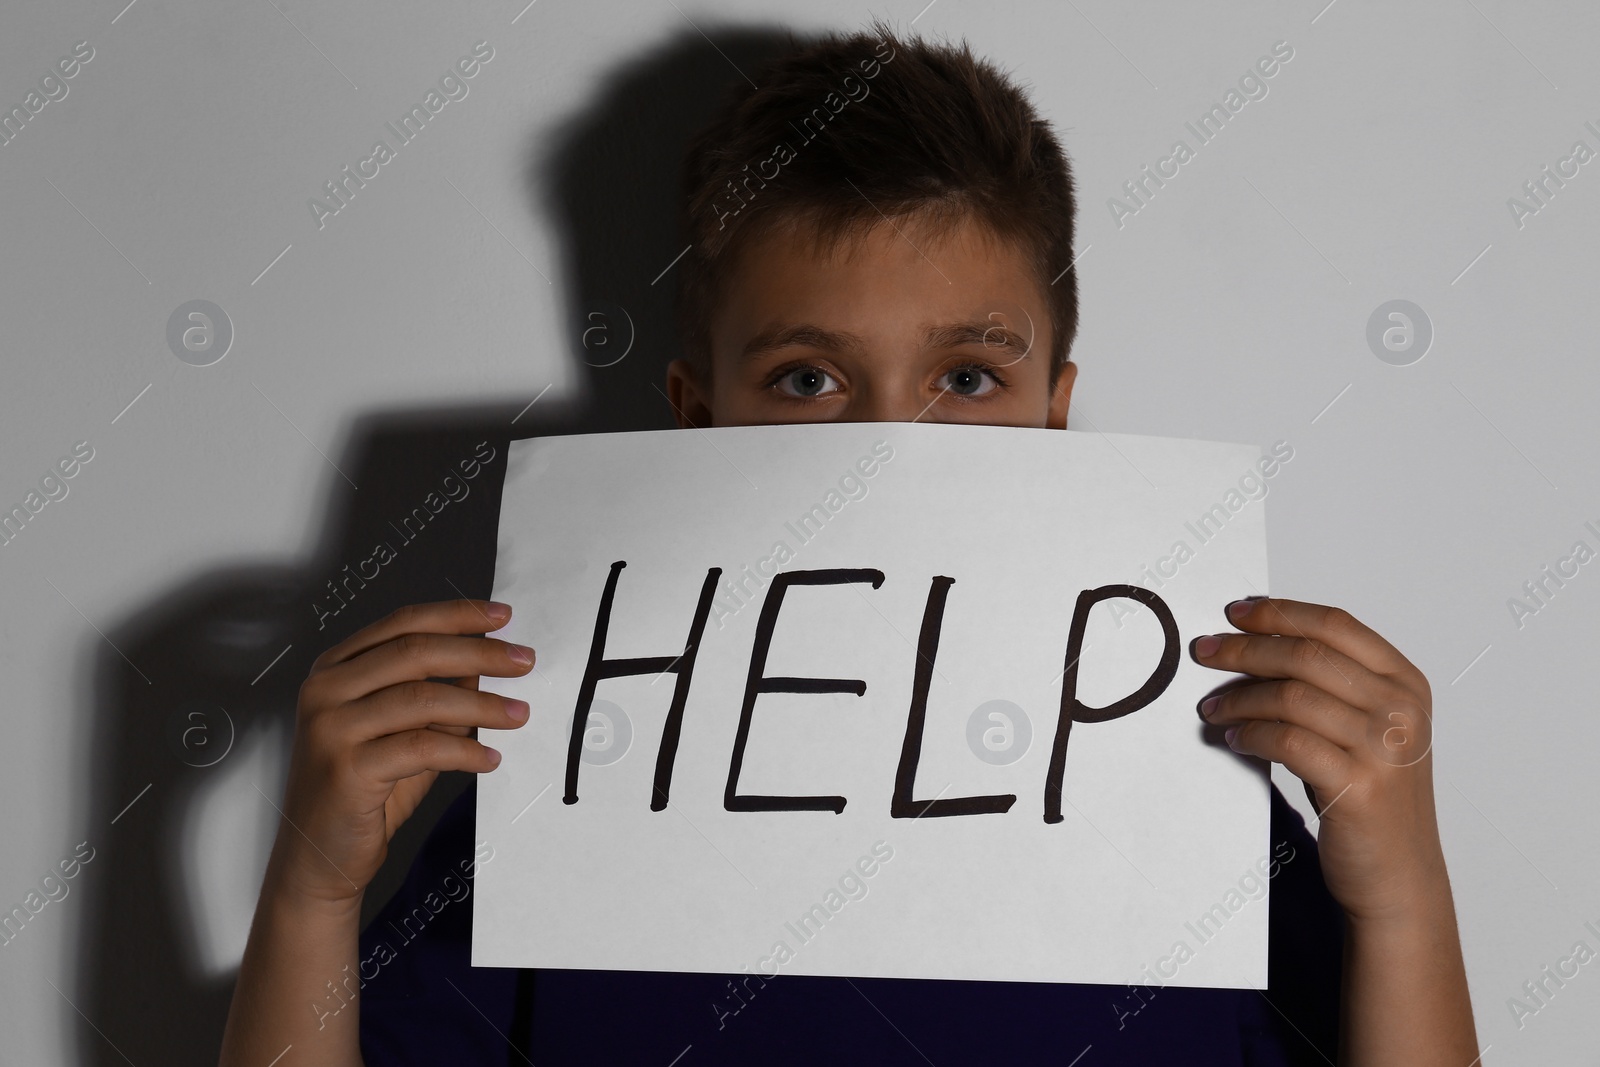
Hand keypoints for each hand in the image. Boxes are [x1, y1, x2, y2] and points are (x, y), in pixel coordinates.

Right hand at [268, 598, 534, 905]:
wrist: (320, 859)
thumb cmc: (363, 793)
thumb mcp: (403, 732)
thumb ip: (435, 695)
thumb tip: (485, 660)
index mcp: (334, 669)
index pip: (403, 623)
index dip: (457, 616)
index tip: (502, 616)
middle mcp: (325, 690)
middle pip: (415, 652)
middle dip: (479, 652)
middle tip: (525, 661)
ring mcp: (330, 728)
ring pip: (422, 698)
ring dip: (482, 704)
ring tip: (519, 713)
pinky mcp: (346, 768)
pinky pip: (422, 747)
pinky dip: (465, 751)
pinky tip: (490, 759)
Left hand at [1190, 596, 1447, 923]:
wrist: (1398, 876)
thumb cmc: (1370, 796)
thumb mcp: (1365, 728)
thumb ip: (1330, 685)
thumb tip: (1253, 643)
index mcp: (1406, 683)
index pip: (1334, 624)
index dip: (1279, 613)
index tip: (1234, 613)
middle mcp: (1401, 709)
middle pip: (1305, 655)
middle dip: (1245, 649)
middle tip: (1204, 652)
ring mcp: (1385, 748)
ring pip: (1290, 697)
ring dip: (1239, 697)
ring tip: (1211, 707)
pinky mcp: (1359, 786)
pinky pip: (1287, 742)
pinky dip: (1251, 734)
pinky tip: (1234, 738)